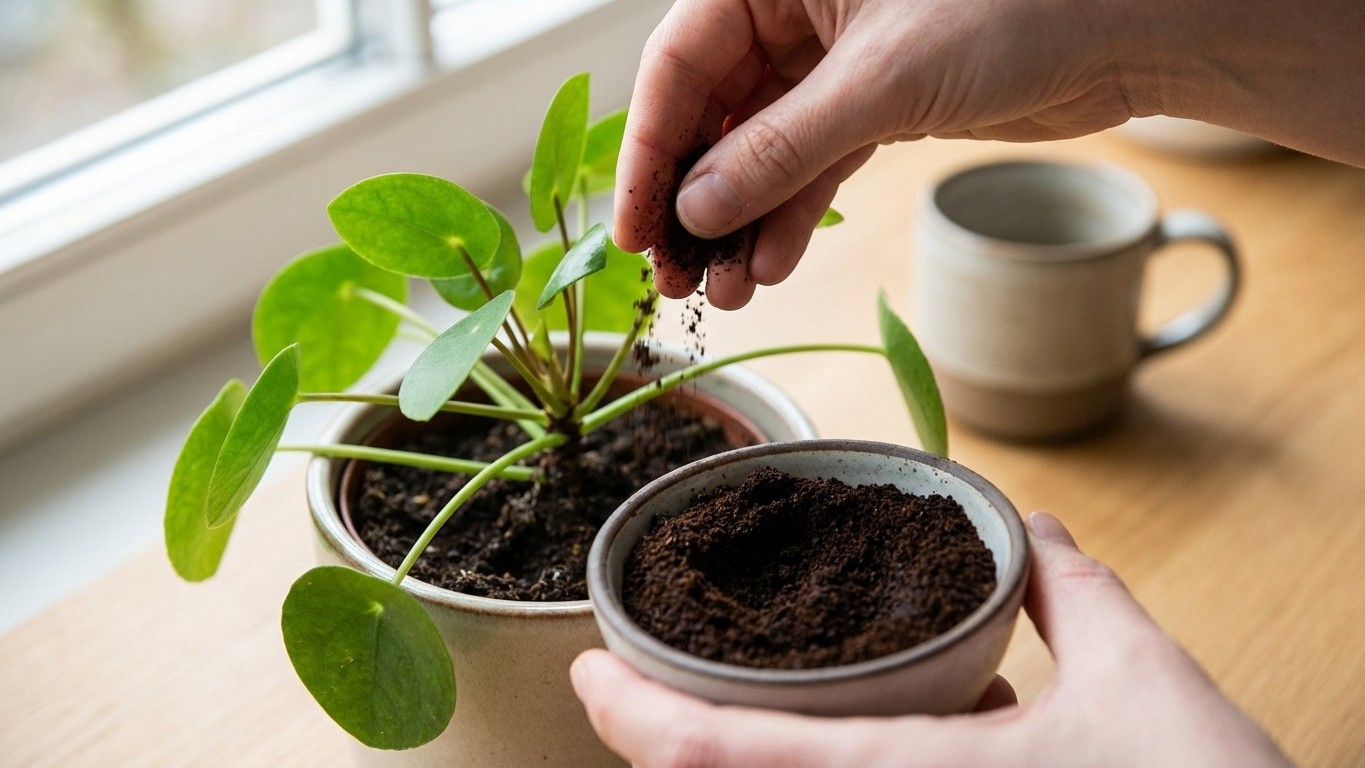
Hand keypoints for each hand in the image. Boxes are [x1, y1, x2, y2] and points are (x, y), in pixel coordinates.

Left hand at [571, 511, 1291, 767]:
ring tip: (708, 695)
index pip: (722, 757)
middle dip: (667, 740)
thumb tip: (1034, 528)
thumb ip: (1073, 591)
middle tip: (631, 673)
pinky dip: (808, 765)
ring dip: (732, 755)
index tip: (586, 671)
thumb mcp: (1141, 676)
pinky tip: (835, 735)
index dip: (633, 716)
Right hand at [615, 0, 1364, 308]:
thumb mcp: (879, 83)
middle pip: (713, 111)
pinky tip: (768, 268)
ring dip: (741, 222)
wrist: (1128, 28)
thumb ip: (778, 150)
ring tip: (726, 293)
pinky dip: (790, 216)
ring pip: (760, 147)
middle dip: (696, 200)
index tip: (637, 227)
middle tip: (677, 277)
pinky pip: (810, 163)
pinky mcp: (875, 101)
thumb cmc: (1017, 8)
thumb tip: (698, 211)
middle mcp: (796, 8)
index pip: (681, 61)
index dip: (651, 151)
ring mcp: (835, 59)